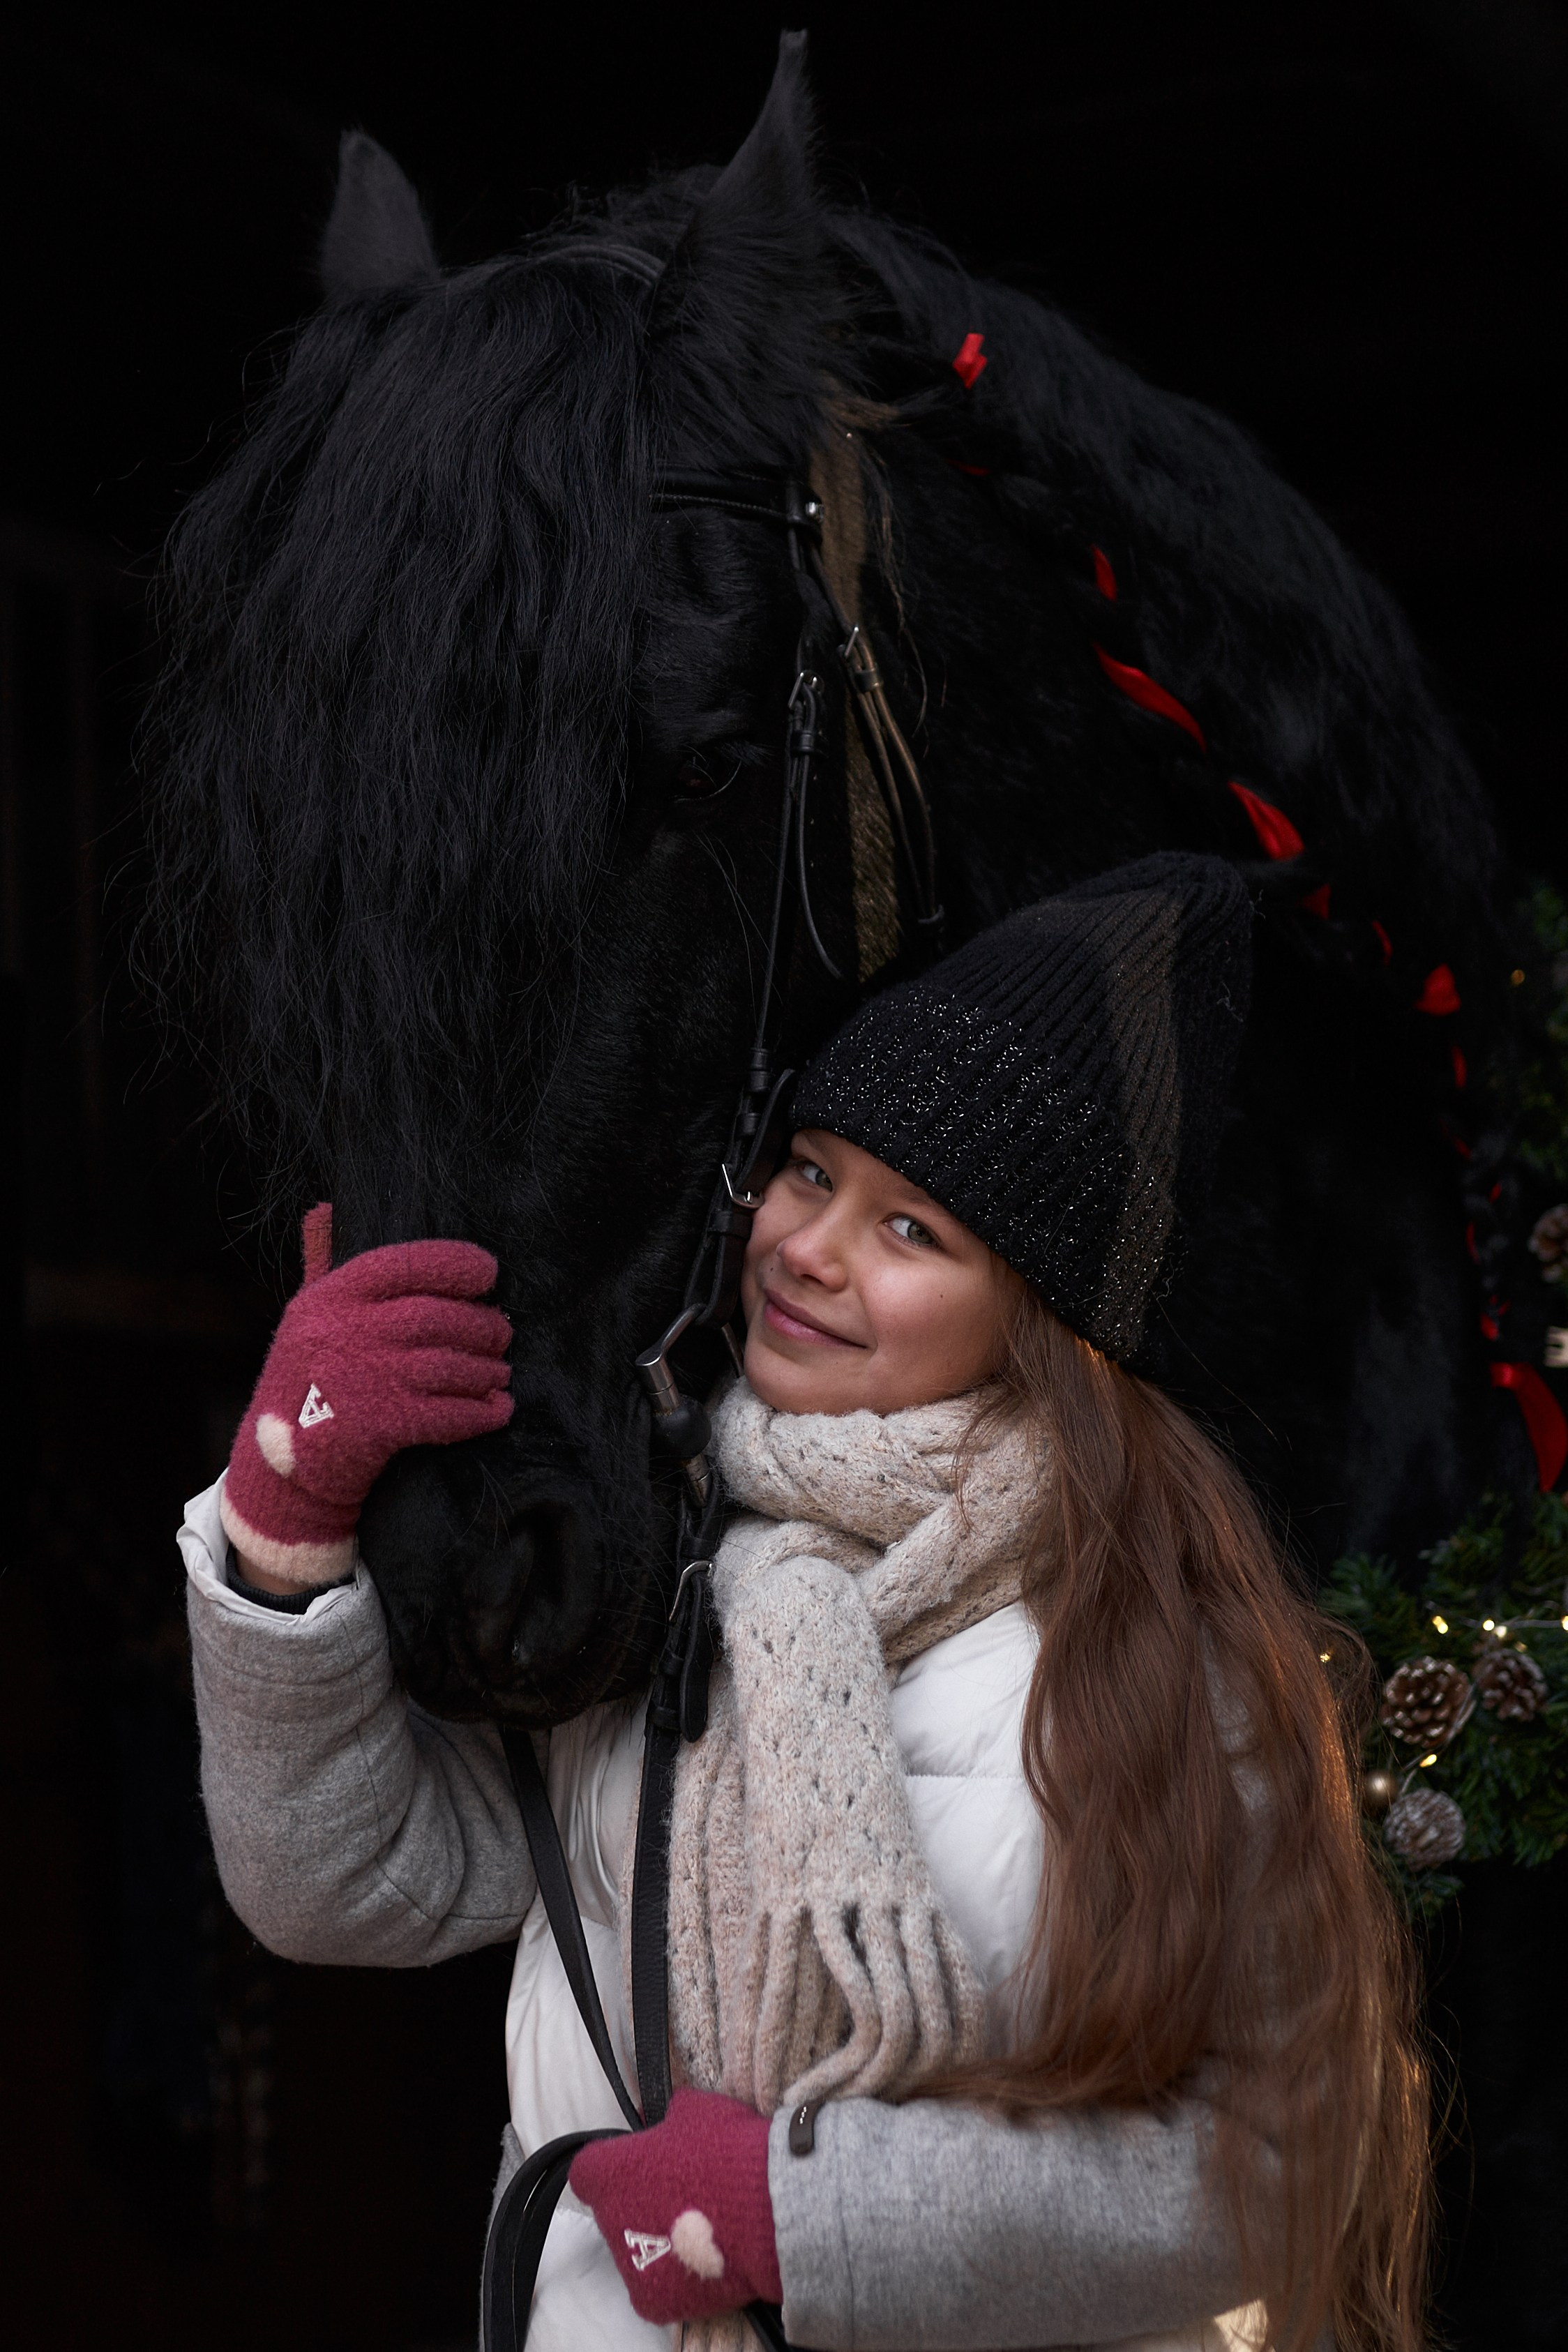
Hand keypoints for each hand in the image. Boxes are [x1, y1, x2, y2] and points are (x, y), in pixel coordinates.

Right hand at [220, 1204, 512, 1586]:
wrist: (277, 1475)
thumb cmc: (303, 1386)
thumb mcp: (304, 1320)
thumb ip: (322, 1264)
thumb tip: (326, 1208)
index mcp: (327, 1299)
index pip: (401, 1264)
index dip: (453, 1264)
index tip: (489, 1272)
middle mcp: (341, 1333)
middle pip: (435, 1317)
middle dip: (480, 1325)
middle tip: (502, 1334)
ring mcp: (358, 1381)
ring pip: (446, 1365)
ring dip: (485, 1370)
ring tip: (500, 1372)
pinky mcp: (373, 1429)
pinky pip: (445, 1414)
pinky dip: (479, 1412)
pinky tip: (498, 1410)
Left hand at [569, 2088, 781, 2324]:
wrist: (763, 2208)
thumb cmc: (724, 2150)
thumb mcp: (694, 2110)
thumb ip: (671, 2120)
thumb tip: (671, 2125)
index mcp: (607, 2174)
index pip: (589, 2172)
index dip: (613, 2168)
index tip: (639, 2166)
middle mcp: (608, 2221)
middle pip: (615, 2213)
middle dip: (639, 2205)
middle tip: (680, 2197)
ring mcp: (629, 2267)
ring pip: (636, 2253)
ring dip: (658, 2242)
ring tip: (703, 2232)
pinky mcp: (652, 2302)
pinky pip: (657, 2288)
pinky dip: (676, 2278)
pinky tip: (706, 2262)